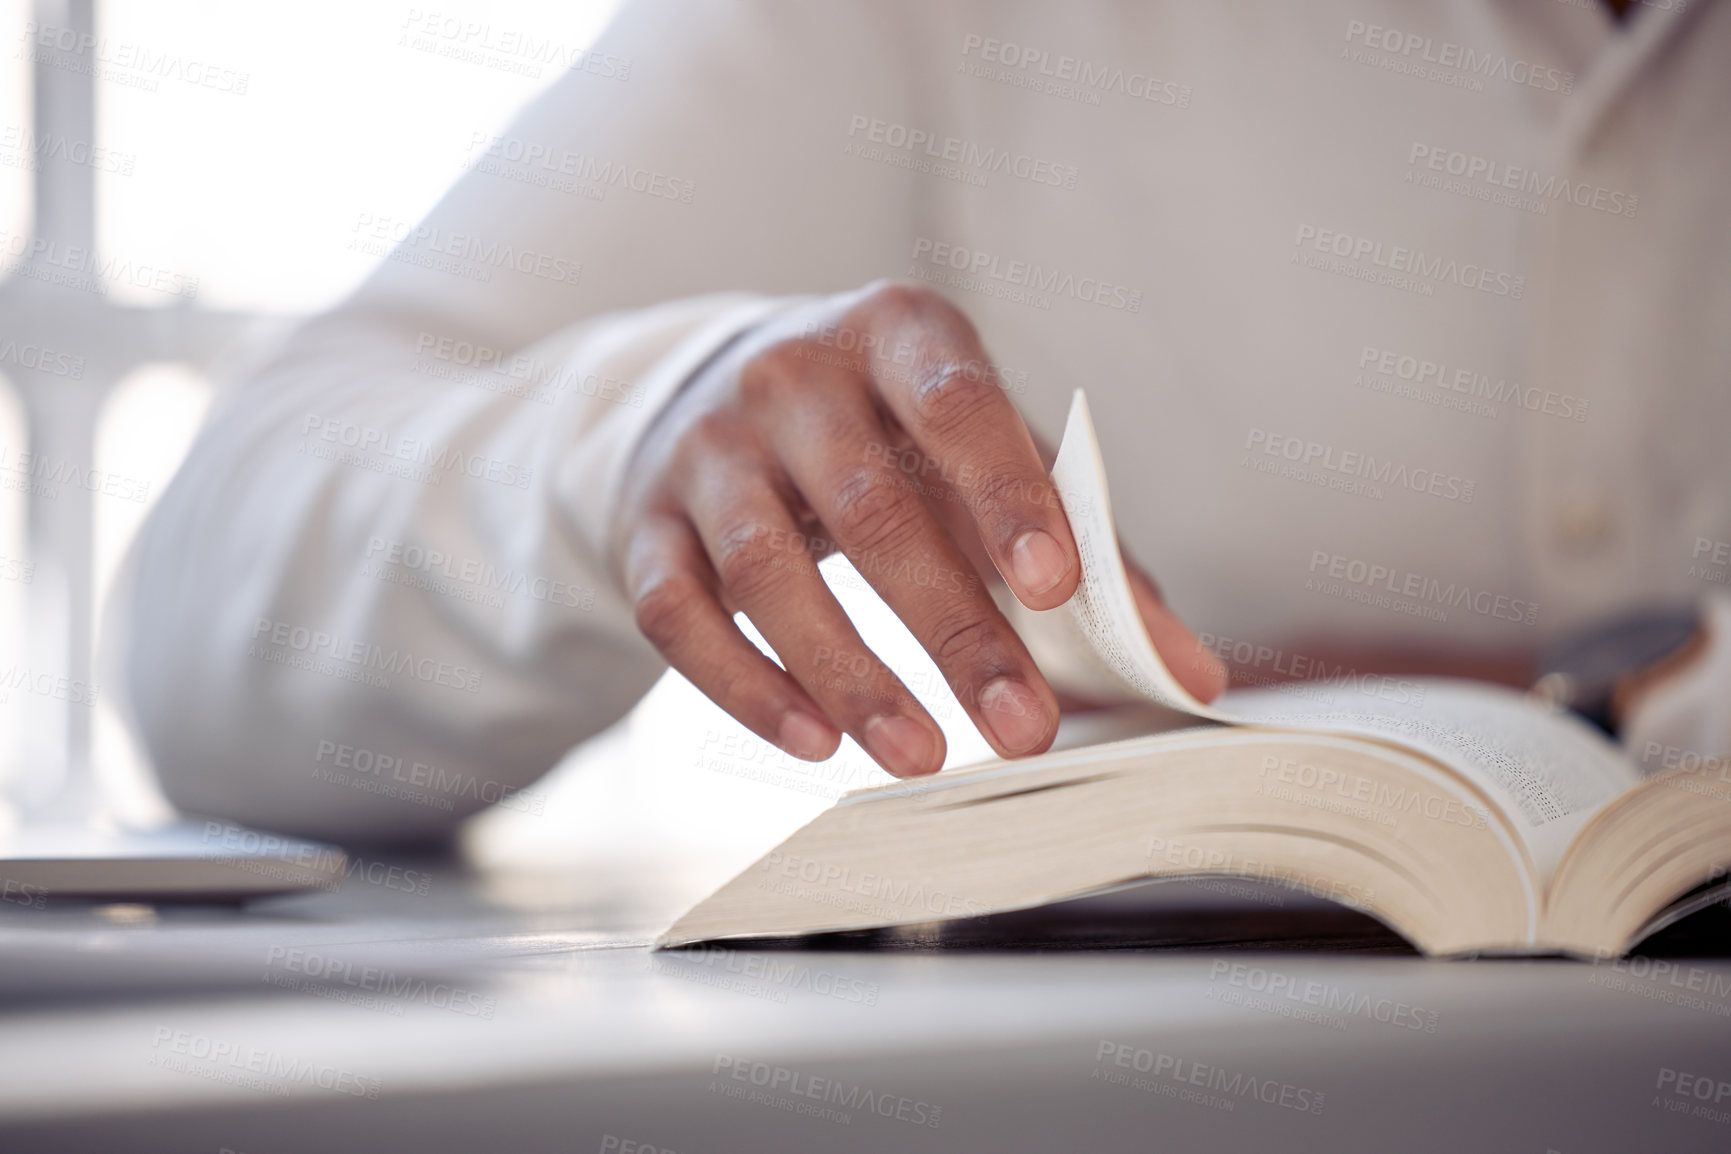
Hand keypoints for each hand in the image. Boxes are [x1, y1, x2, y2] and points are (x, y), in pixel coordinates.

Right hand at [613, 282, 1221, 777]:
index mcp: (898, 336)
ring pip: (768, 570)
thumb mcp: (986, 461)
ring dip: (849, 674)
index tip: (1057, 588)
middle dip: (952, 629)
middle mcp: (793, 378)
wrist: (711, 394)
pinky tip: (813, 742)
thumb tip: (1193, 677)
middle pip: (869, 509)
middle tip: (1023, 730)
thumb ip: (1088, 558)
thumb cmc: (890, 437)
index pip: (957, 405)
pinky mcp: (646, 522)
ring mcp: (709, 449)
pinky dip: (744, 686)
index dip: (1007, 493)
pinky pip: (679, 612)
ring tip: (921, 757)